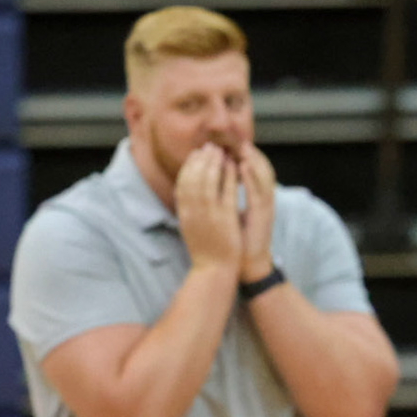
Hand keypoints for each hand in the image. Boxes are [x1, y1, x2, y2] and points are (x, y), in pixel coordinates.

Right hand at [175, 144, 242, 274]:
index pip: (182, 182)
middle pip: (194, 177)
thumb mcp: (189, 227)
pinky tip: (234, 166)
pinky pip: (227, 190)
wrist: (213, 270)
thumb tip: (183, 191)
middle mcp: (193, 211)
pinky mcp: (225, 217)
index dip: (189, 166)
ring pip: (209, 180)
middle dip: (201, 159)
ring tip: (221, 151)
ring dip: (214, 162)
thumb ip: (187, 209)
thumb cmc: (203, 250)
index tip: (195, 154)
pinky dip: (229, 175)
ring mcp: (209, 213)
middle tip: (209, 146)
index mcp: (183, 213)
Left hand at [235, 143, 277, 282]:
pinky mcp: (263, 215)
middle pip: (262, 170)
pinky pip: (259, 192)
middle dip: (251, 154)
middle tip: (239, 140)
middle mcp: (263, 200)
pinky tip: (243, 166)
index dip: (244, 158)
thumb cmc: (236, 241)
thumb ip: (224, 198)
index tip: (230, 145)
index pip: (252, 172)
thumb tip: (212, 183)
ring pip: (264, 177)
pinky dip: (251, 177)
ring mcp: (265, 207)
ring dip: (254, 160)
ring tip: (243, 147)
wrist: (247, 264)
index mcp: (255, 200)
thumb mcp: (229, 215)